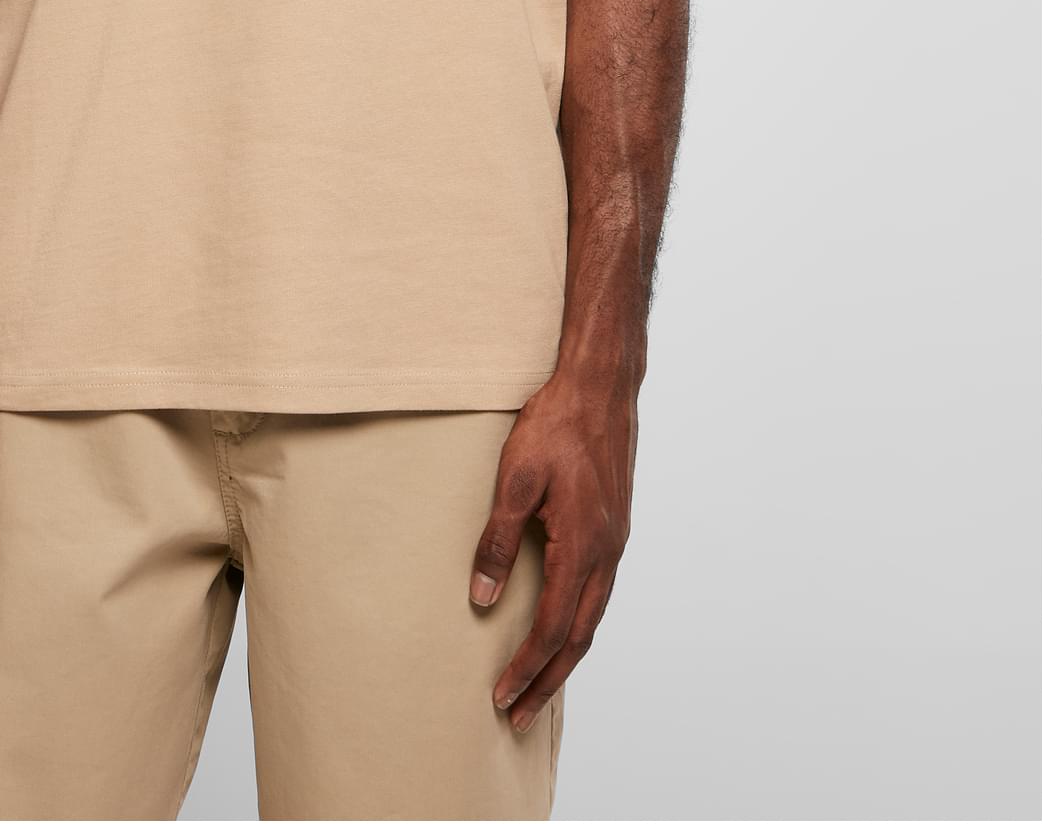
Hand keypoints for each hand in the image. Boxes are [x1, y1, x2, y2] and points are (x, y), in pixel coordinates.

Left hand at [468, 368, 637, 730]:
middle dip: (548, 679)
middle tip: (518, 715)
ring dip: (565, 655)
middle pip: (580, 637)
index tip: (502, 696)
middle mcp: (607, 552)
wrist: (601, 384)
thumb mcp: (515, 478)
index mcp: (583, 546)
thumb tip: (482, 598)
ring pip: (593, 616)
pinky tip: (563, 627)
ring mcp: (616, 540)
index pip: (554, 627)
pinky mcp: (614, 526)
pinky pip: (599, 592)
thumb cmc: (555, 424)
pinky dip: (579, 623)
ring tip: (538, 684)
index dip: (528, 667)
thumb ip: (498, 540)